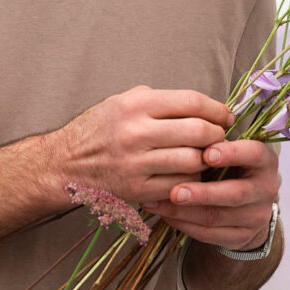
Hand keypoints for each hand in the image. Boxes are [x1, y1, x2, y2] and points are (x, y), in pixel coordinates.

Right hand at [51, 86, 233, 206]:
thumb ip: (156, 100)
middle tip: (219, 138)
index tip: (226, 116)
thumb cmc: (96, 130)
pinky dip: (190, 180)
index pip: (193, 103)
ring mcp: (137, 163)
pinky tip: (186, 174)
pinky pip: (180, 185)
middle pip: (199, 132)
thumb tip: (199, 105)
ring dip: (206, 160)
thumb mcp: (120, 102)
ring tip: (204, 157)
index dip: (217, 109)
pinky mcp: (137, 189)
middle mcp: (137, 133)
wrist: (64, 164)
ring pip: (193, 161)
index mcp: (136, 105)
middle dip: (217, 135)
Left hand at [143, 136, 279, 247]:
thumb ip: (212, 141)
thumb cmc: (228, 167)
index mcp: (265, 160)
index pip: (253, 154)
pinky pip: (210, 234)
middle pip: (235, 193)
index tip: (207, 153)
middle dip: (202, 193)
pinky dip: (185, 225)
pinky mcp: (243, 236)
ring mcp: (256, 216)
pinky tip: (166, 215)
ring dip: (184, 212)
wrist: (245, 204)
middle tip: (175, 191)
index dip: (232, 154)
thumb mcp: (228, 151)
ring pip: (217, 217)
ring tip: (158, 203)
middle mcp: (266, 188)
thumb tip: (178, 128)